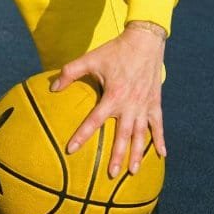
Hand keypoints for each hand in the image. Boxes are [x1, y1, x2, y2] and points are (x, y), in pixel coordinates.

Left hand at [51, 23, 166, 175]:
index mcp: (112, 96)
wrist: (145, 40)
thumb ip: (70, 73)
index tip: (71, 149)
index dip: (82, 135)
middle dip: (116, 155)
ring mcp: (144, 105)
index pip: (94, 121)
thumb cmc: (115, 50)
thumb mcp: (90, 58)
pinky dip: (160, 139)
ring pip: (140, 134)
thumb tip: (52, 88)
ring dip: (137, 154)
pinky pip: (158, 125)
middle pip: (122, 135)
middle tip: (111, 173)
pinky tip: (161, 155)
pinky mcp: (155, 103)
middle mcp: (130, 104)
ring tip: (133, 172)